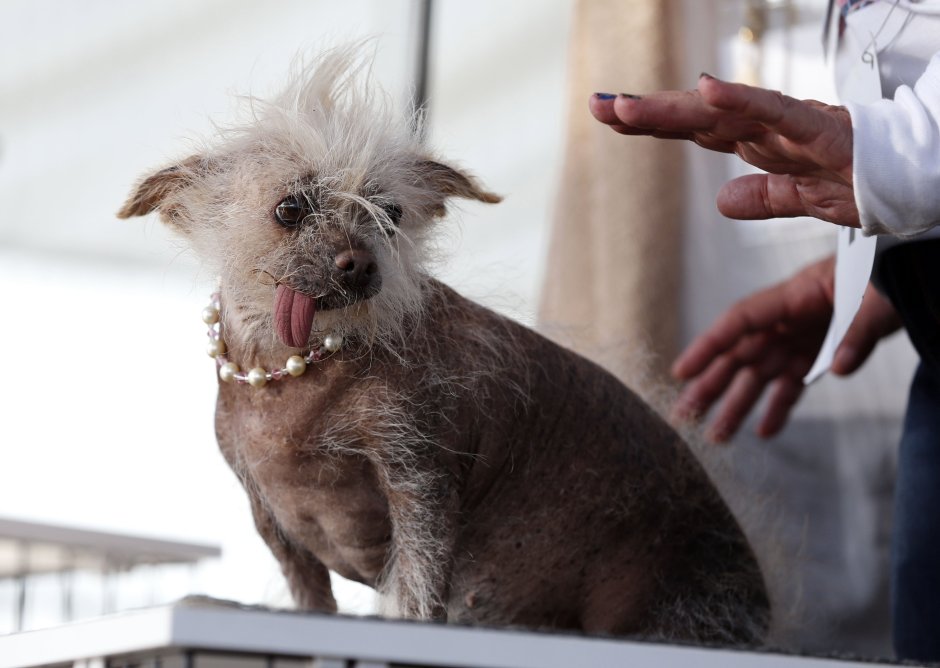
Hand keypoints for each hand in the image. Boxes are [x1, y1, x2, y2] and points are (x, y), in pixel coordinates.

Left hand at [590, 75, 858, 227]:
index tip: (611, 115)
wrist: (922, 179)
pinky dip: (743, 101)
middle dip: (646, 113)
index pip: (699, 130)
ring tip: (626, 105)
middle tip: (598, 105)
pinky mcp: (822, 131)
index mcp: (763, 145)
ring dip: (674, 107)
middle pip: (698, 119)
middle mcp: (769, 130)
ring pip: (724, 114)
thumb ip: (765, 198)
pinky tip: (709, 90)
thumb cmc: (869, 181)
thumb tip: (721, 202)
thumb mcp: (804, 200)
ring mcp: (793, 128)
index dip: (655, 122)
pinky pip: (778, 113)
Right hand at [671, 256, 900, 441]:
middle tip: (683, 416)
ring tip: (715, 436)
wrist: (908, 269)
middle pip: (740, 354)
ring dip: (736, 405)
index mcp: (794, 296)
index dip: (709, 346)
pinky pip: (791, 384)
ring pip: (760, 375)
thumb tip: (836, 369)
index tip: (682, 372)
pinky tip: (764, 432)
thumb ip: (858, 331)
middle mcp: (788, 320)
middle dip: (710, 385)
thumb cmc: (889, 272)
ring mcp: (801, 338)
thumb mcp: (878, 296)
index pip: (741, 321)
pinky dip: (777, 408)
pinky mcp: (818, 353)